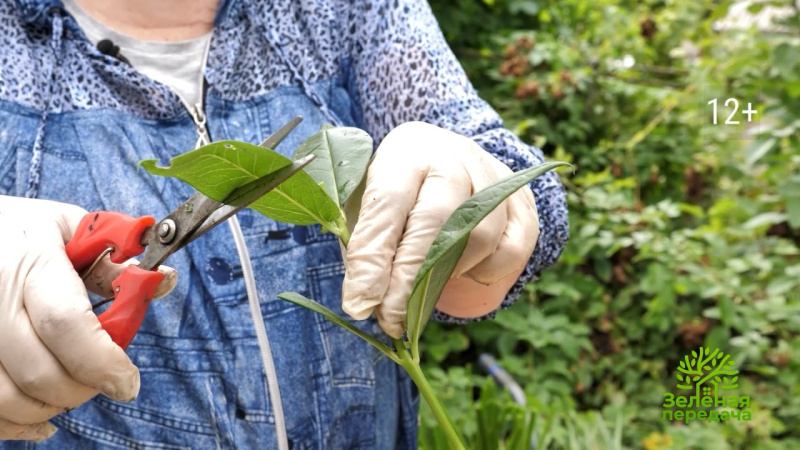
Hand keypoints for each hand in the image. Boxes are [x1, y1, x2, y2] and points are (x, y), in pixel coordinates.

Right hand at [0, 196, 176, 440]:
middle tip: (106, 380)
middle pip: (39, 371)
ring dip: (50, 407)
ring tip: (74, 389)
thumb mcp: (73, 228)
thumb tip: (163, 281)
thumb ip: (116, 262)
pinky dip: (16, 424)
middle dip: (84, 388)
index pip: (66, 324)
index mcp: (29, 262)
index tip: (128, 381)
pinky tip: (42, 414)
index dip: (103, 362)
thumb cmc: (25, 230)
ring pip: (6, 399)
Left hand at [342, 122, 538, 337]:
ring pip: (480, 237)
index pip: (388, 203)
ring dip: (449, 275)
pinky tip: (462, 272)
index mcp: (406, 154)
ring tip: (424, 287)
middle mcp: (453, 158)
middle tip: (391, 320)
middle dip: (411, 279)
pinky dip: (486, 272)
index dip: (373, 257)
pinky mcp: (522, 202)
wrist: (444, 164)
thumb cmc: (396, 196)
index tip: (359, 303)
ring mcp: (494, 178)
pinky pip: (511, 250)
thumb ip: (364, 248)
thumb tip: (363, 303)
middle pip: (438, 220)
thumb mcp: (366, 209)